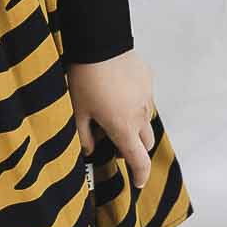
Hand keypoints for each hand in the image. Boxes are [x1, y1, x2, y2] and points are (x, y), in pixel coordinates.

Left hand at [67, 48, 154, 189]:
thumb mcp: (77, 111)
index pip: (140, 161)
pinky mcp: (148, 79)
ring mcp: (147, 96)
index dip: (140, 176)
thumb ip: (84, 136)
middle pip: (145, 143)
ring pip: (146, 119)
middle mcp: (141, 115)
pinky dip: (135, 101)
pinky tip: (117, 90)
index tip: (137, 183)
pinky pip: (145, 97)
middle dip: (133, 148)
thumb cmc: (85, 79)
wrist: (100, 42)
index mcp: (124, 128)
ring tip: (112, 112)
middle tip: (114, 142)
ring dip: (134, 124)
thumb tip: (90, 150)